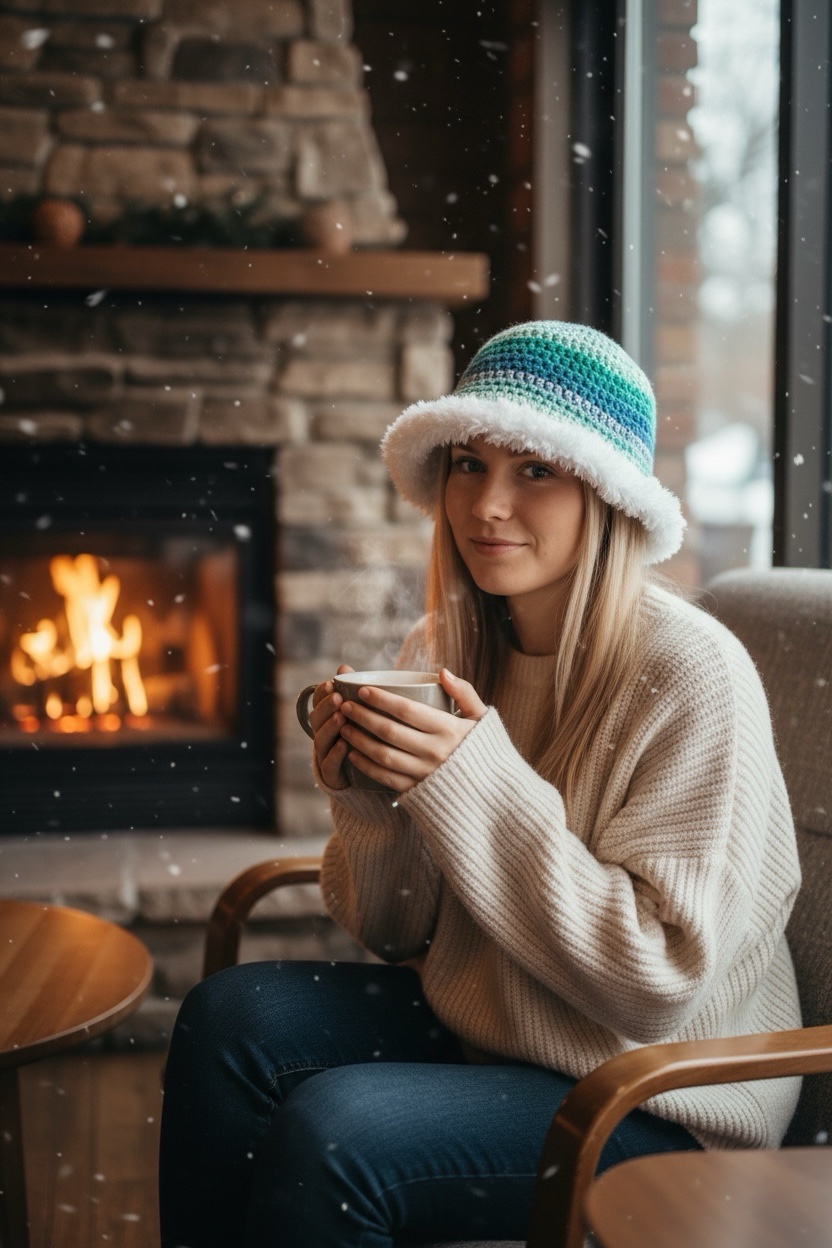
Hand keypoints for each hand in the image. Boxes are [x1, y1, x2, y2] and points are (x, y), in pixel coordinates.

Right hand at [309, 664, 354, 789]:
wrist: (363, 774)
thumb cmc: (361, 735)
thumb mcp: (359, 713)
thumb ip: (352, 692)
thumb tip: (343, 666)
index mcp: (327, 718)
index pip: (318, 703)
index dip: (321, 693)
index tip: (330, 682)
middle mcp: (323, 734)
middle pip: (316, 719)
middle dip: (326, 707)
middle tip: (338, 697)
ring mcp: (325, 754)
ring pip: (321, 740)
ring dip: (330, 728)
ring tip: (341, 717)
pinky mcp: (332, 774)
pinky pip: (330, 764)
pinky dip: (336, 754)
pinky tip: (344, 744)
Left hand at [339, 669, 486, 793]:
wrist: (492, 792)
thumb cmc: (484, 748)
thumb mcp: (481, 717)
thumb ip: (464, 692)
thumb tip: (442, 672)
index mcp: (449, 730)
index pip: (407, 711)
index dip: (381, 699)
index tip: (362, 690)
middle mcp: (435, 752)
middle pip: (389, 731)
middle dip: (363, 716)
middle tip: (345, 704)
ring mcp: (424, 773)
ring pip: (382, 755)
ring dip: (359, 739)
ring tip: (344, 726)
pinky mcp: (416, 790)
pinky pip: (385, 777)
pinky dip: (365, 764)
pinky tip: (352, 753)